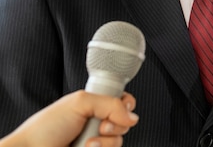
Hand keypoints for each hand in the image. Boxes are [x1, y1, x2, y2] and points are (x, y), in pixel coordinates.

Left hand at [0, 91, 138, 146]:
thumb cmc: (46, 127)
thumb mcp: (80, 102)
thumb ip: (111, 104)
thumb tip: (132, 117)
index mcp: (94, 107)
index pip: (123, 102)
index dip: (126, 104)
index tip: (121, 106)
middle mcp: (97, 125)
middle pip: (125, 123)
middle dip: (115, 124)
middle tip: (100, 126)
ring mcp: (96, 143)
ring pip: (119, 142)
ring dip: (106, 142)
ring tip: (88, 143)